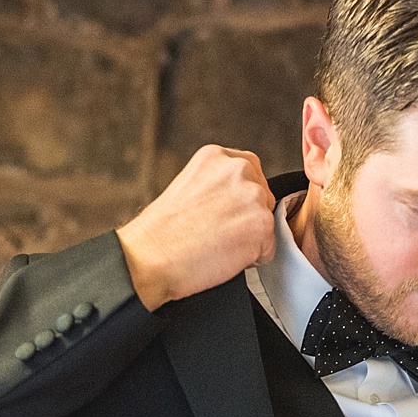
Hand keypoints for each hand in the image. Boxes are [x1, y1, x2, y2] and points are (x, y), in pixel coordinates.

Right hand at [117, 146, 275, 310]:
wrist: (150, 258)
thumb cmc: (162, 232)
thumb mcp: (189, 186)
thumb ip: (218, 184)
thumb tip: (239, 200)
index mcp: (217, 156)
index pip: (250, 173)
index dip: (237, 200)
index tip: (219, 213)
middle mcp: (238, 169)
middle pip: (263, 198)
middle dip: (246, 218)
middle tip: (214, 232)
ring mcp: (253, 196)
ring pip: (265, 224)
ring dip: (248, 239)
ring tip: (216, 244)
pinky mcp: (262, 225)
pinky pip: (268, 250)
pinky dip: (251, 260)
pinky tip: (224, 256)